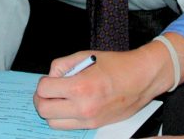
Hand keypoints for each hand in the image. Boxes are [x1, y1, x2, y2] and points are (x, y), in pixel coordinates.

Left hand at [34, 48, 168, 129]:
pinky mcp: (95, 125)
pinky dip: (64, 117)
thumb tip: (51, 76)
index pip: (44, 90)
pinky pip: (69, 127)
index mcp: (80, 86)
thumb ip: (63, 65)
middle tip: (48, 90)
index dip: (43, 82)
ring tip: (59, 98)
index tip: (49, 79)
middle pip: (44, 110)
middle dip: (41, 98)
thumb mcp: (86, 56)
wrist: (142, 79)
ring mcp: (89, 119)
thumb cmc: (118, 65)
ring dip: (51, 110)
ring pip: (53, 123)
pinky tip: (71, 104)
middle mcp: (83, 106)